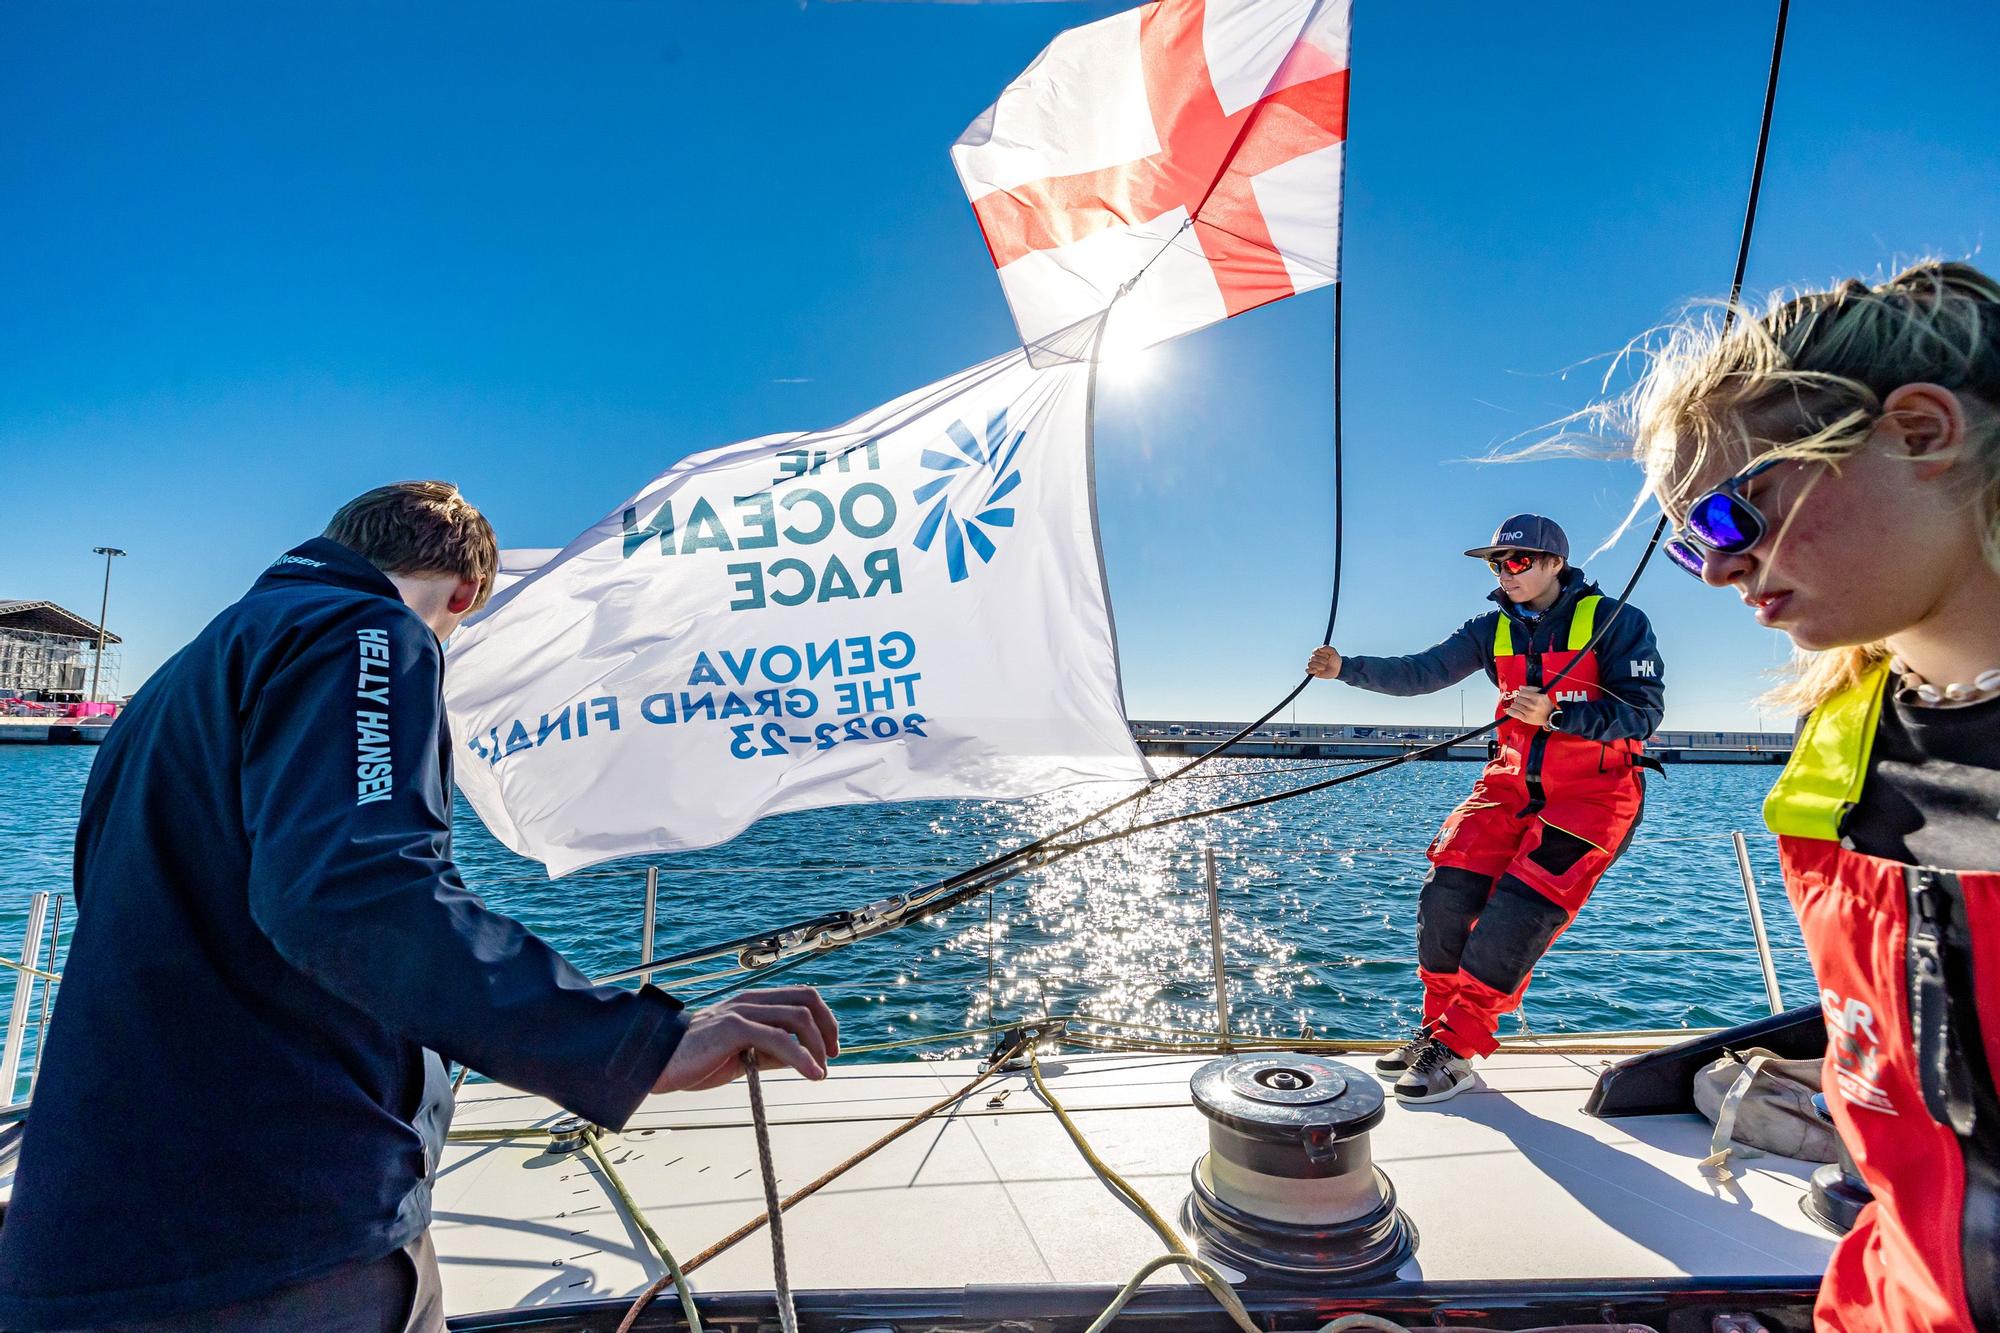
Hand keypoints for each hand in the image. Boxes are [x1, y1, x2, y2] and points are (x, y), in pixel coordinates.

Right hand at [651, 986, 840, 1092]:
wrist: (656, 1064)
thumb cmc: (693, 1060)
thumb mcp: (740, 1055)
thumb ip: (768, 1052)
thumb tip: (799, 1059)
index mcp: (752, 1003)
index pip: (801, 996)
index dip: (824, 1018)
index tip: (830, 1048)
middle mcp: (750, 1001)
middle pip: (807, 998)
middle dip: (828, 1027)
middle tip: (832, 1056)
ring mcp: (741, 1011)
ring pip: (798, 1017)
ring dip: (818, 1046)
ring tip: (821, 1072)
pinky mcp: (734, 1028)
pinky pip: (779, 1039)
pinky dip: (803, 1057)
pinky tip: (811, 1074)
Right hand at [1306, 646, 1342, 679]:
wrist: (1337, 670)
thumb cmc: (1334, 660)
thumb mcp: (1333, 652)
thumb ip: (1327, 648)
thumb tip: (1320, 648)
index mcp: (1317, 653)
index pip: (1315, 651)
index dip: (1322, 654)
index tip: (1328, 656)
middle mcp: (1313, 658)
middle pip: (1312, 658)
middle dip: (1321, 660)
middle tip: (1327, 662)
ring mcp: (1312, 665)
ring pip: (1310, 664)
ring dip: (1318, 666)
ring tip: (1324, 668)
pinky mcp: (1312, 671)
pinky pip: (1307, 670)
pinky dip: (1312, 670)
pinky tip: (1317, 671)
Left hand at [1506, 686, 1555, 727]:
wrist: (1551, 717)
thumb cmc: (1546, 705)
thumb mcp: (1542, 694)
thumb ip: (1531, 689)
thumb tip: (1520, 687)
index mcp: (1538, 697)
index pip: (1522, 692)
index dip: (1522, 693)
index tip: (1523, 696)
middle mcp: (1534, 705)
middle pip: (1518, 698)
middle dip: (1519, 699)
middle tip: (1523, 702)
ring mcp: (1529, 712)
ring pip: (1514, 705)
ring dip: (1515, 705)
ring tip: (1520, 706)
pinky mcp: (1525, 719)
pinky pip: (1513, 713)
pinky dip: (1510, 711)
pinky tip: (1512, 710)